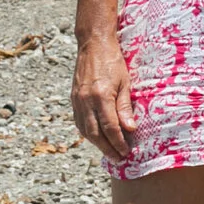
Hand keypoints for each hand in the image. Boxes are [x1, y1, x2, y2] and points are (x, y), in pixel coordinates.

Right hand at [72, 37, 136, 160]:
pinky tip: (96, 138)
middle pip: (95, 133)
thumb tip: (130, 129)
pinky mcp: (74, 99)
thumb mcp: (125, 83)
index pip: (110, 127)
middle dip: (107, 149)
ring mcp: (77, 100)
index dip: (118, 142)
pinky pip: (79, 122)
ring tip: (109, 152)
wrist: (93, 44)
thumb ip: (125, 107)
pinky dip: (88, 133)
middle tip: (118, 159)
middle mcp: (86, 100)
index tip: (126, 152)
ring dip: (97, 144)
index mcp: (101, 96)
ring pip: (85, 130)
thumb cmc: (113, 61)